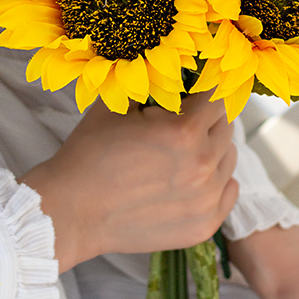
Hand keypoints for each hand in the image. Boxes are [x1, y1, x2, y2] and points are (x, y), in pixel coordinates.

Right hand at [20, 93, 237, 271]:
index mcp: (184, 131)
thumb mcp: (120, 103)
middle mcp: (202, 165)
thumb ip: (156, 85)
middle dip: (206, 119)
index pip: (217, 97)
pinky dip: (216, 181)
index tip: (194, 93)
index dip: (203, 91)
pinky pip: (228, 192)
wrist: (70, 211)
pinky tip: (191, 178)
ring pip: (228, 158)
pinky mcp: (204, 225)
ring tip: (180, 153)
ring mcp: (206, 199)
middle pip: (225, 126)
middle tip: (179, 123)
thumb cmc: (90, 154)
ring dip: (211, 149)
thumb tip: (180, 73)